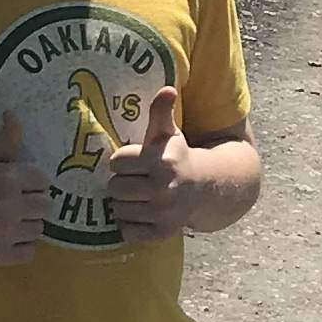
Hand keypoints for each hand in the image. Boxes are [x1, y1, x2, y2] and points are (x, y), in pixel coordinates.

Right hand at [0, 111, 48, 263]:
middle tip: (16, 205)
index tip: (19, 186)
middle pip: (46, 206)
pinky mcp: (0, 255)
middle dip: (32, 204)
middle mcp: (8, 205)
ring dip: (26, 225)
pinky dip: (20, 247)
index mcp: (6, 178)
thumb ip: (6, 140)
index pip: (43, 181)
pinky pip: (29, 252)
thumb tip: (13, 113)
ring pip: (39, 229)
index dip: (32, 183)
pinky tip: (5, 237)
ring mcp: (4, 233)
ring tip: (9, 221)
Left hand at [105, 83, 199, 237]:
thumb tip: (167, 89)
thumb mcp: (170, 134)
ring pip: (119, 210)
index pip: (116, 162)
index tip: (135, 162)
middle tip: (136, 180)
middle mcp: (162, 188)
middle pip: (114, 188)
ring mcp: (163, 212)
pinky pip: (128, 231)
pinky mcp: (162, 232)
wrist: (207, 188)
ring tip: (140, 196)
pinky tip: (144, 213)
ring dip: (126, 204)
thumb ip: (161, 112)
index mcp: (160, 161)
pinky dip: (131, 224)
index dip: (123, 161)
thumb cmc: (178, 157)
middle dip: (123, 183)